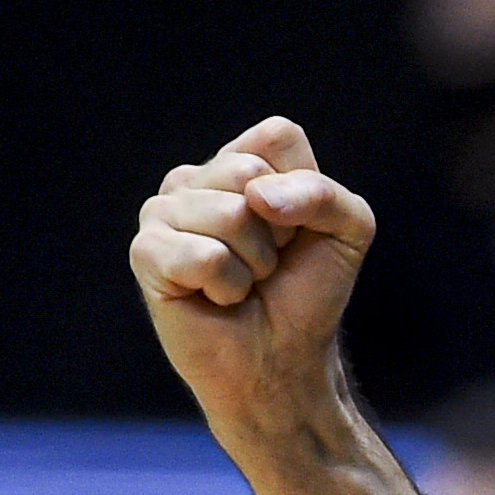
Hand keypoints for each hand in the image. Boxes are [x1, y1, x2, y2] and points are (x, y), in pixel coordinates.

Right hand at [129, 117, 375, 436]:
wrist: (282, 358)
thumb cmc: (309, 292)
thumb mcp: (348, 230)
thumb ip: (324, 195)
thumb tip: (256, 196)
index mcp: (242, 161)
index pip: (276, 136)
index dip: (303, 189)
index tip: (297, 229)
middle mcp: (197, 178)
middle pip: (247, 172)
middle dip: (277, 230)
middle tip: (268, 262)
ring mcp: (164, 212)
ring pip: (229, 214)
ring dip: (253, 263)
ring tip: (242, 282)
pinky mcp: (146, 252)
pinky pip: (203, 255)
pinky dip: (226, 286)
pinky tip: (215, 298)